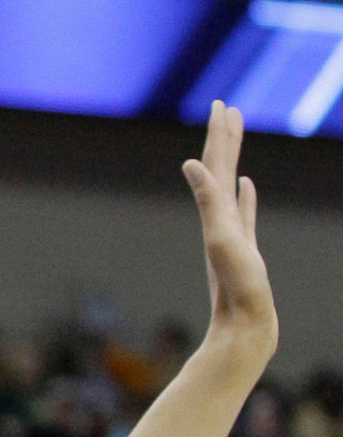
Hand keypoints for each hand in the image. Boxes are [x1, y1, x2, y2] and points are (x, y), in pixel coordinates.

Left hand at [184, 99, 275, 358]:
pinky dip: (244, 196)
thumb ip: (208, 200)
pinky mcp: (244, 251)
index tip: (222, 103)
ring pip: (231, 186)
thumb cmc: (238, 291)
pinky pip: (244, 213)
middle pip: (220, 169)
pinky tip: (246, 187)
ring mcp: (232, 234)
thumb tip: (190, 163)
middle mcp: (220, 221)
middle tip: (226, 106)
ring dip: (233, 159)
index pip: (216, 165)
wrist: (244, 333)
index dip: (219, 134)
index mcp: (216, 215)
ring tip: (235, 136)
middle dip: (224, 136)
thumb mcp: (223, 239)